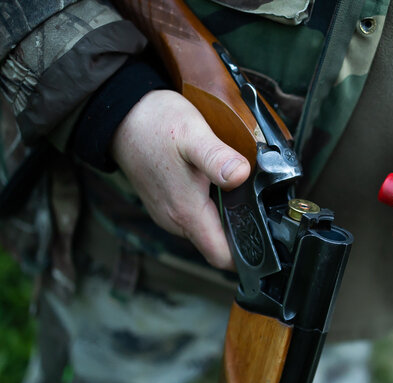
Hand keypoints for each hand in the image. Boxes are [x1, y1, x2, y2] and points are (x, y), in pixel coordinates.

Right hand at [111, 90, 250, 269]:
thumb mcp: (193, 135)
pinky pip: (195, 217)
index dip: (248, 256)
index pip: (222, 257)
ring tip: (241, 194)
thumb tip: (240, 175)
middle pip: (217, 245)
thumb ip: (217, 158)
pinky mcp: (166, 204)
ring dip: (226, 218)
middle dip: (241, 233)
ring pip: (207, 231)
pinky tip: (218, 185)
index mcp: (186, 212)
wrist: (122, 115)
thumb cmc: (155, 124)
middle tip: (263, 209)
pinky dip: (211, 208)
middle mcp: (175, 220)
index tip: (270, 242)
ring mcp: (168, 214)